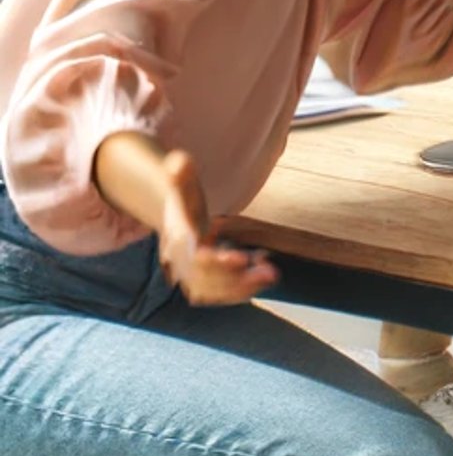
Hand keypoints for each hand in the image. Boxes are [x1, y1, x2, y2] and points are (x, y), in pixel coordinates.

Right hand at [155, 150, 276, 306]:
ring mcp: (195, 276)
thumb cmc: (185, 202)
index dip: (215, 263)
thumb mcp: (184, 187)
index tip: (240, 259)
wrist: (178, 220)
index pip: (195, 260)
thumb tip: (178, 161)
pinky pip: (221, 294)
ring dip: (241, 289)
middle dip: (236, 280)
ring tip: (271, 275)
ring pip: (214, 291)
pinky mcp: (208, 282)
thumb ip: (182, 176)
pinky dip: (241, 290)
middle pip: (207, 281)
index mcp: (180, 243)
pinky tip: (265, 273)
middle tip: (270, 273)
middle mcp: (185, 265)